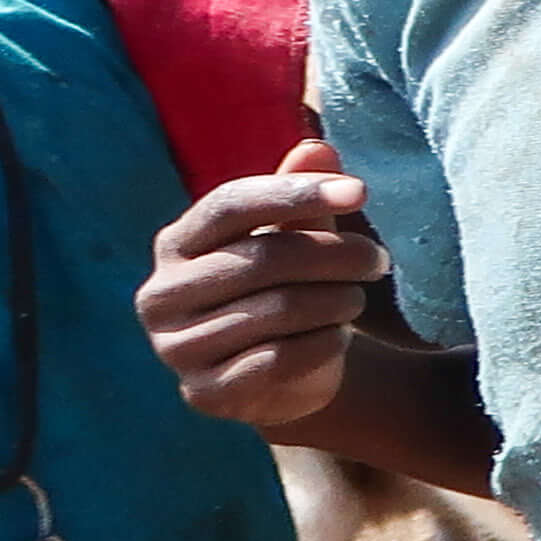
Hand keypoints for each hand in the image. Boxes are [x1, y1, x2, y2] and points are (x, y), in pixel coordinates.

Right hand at [138, 139, 387, 429]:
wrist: (284, 375)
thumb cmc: (286, 286)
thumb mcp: (297, 236)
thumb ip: (302, 195)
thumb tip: (317, 148)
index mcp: (178, 243)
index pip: (231, 204)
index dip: (297, 193)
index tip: (361, 191)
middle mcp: (162, 294)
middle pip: (263, 259)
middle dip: (336, 255)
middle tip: (378, 260)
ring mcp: (175, 347)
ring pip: (277, 311)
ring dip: (336, 301)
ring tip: (355, 299)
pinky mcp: (203, 391)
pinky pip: (278, 360)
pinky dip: (323, 344)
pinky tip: (338, 337)